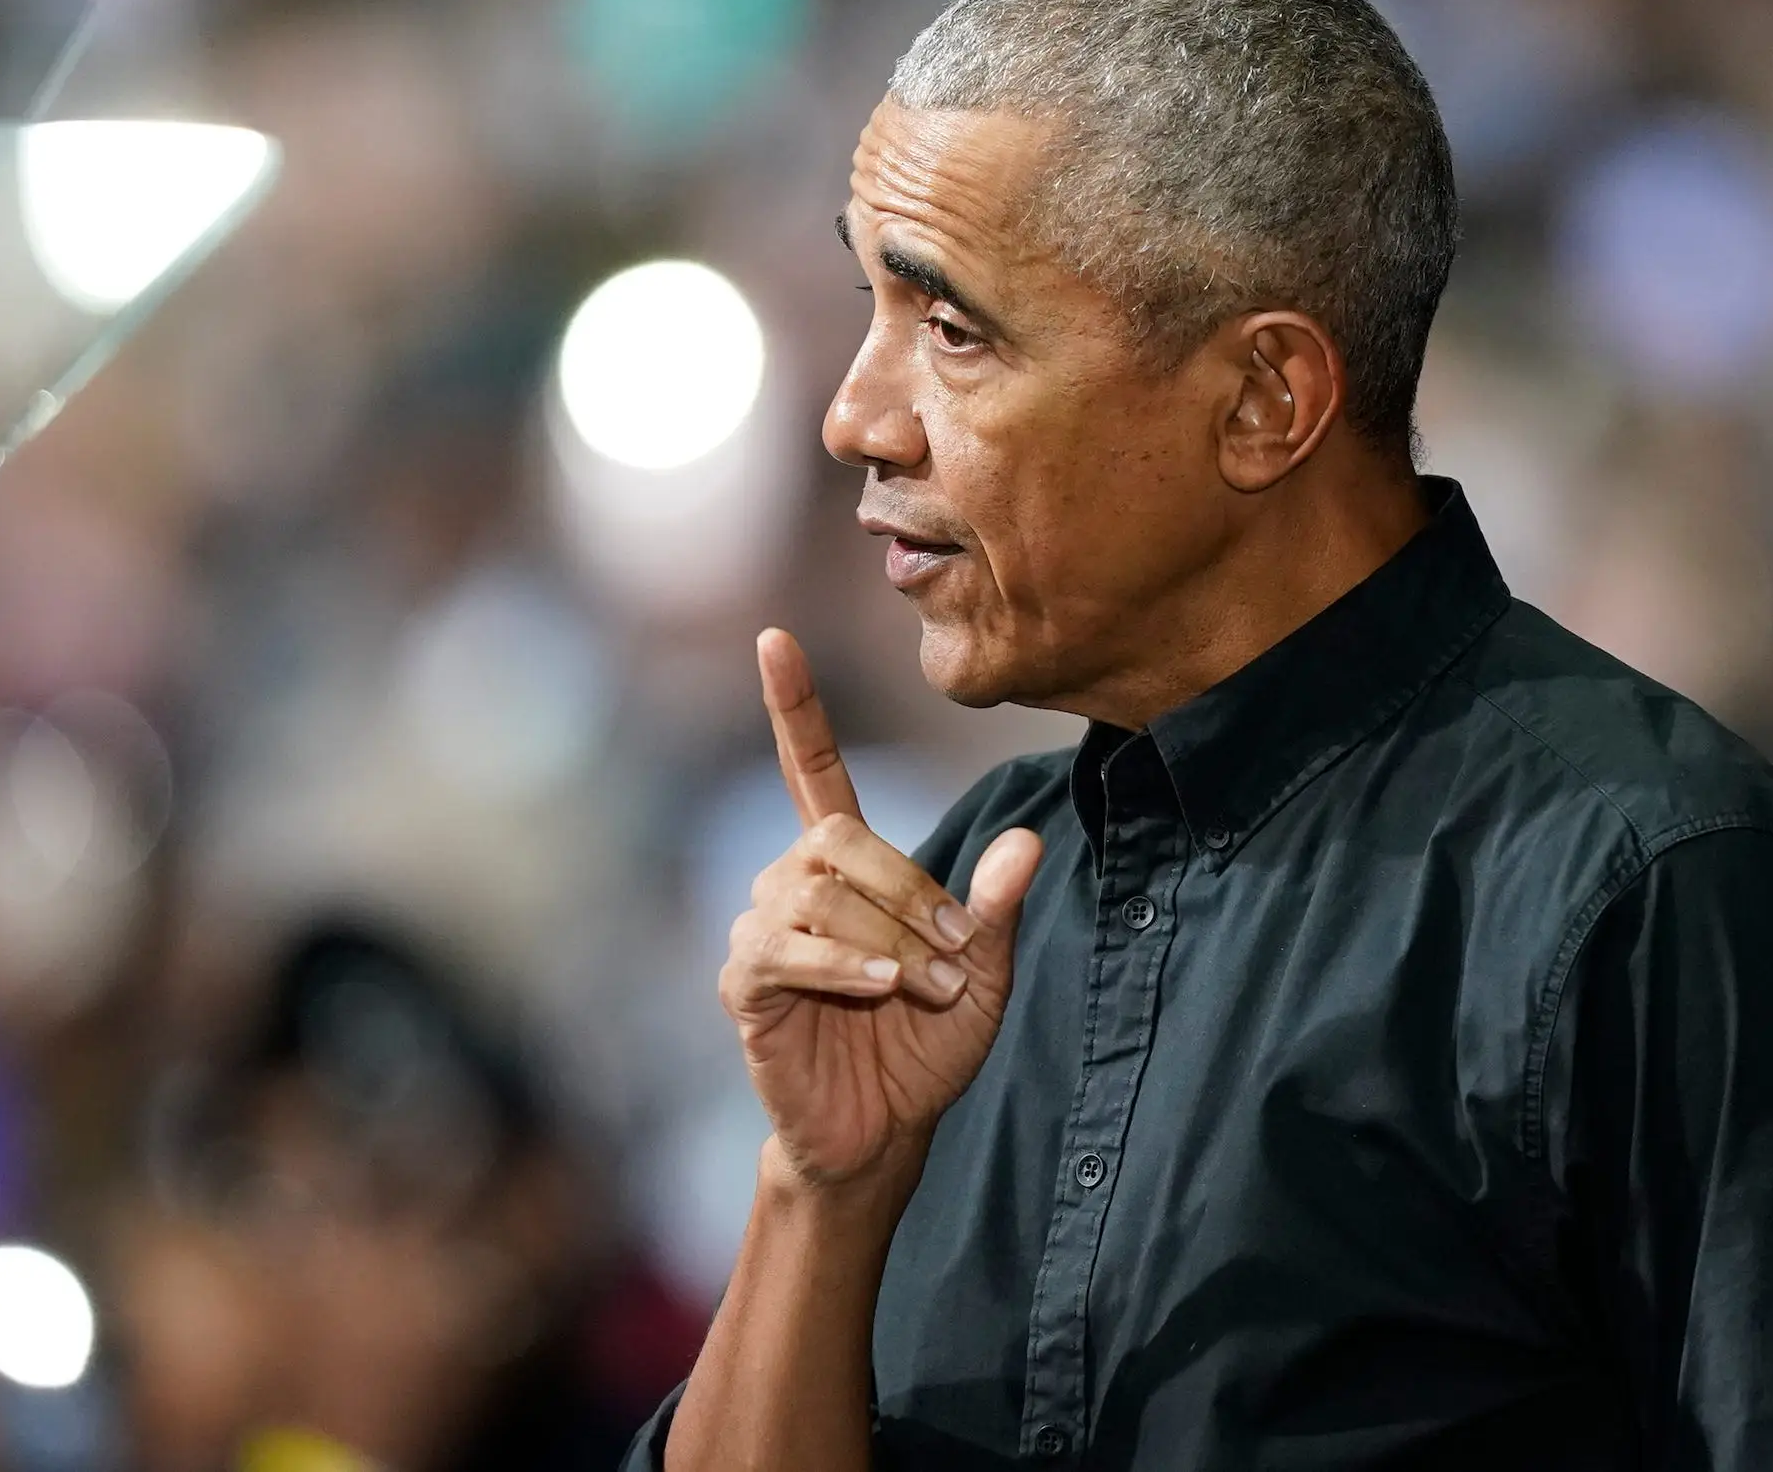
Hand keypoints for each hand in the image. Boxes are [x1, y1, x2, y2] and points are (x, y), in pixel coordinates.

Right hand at [719, 629, 1042, 1188]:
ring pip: (819, 893)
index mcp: (846, 867)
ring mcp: (762, 931)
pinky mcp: (745, 984)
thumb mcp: (982, 975)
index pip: (810, 768)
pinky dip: (842, 964)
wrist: (883, 1134)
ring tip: (923, 988)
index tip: (774, 637)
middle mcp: (793, 882)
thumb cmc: (926, 1046)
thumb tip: (1028, 843)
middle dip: (910, 889)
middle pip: (839, 836)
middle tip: (956, 953)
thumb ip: (995, 909)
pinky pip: (784, 949)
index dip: (794, 705)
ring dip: (888, 939)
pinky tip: (878, 988)